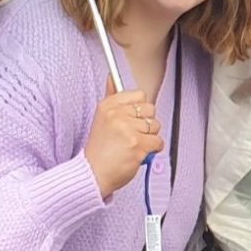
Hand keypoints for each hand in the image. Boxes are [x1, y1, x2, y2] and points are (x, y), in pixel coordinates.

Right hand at [84, 82, 162, 197]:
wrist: (92, 173)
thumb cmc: (99, 149)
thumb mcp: (101, 118)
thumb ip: (110, 96)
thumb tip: (112, 77)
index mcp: (108, 105)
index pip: (140, 95)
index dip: (140, 110)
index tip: (132, 119)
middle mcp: (117, 114)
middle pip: (151, 110)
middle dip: (146, 124)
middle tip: (132, 135)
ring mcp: (127, 129)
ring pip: (156, 126)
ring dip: (149, 138)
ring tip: (132, 145)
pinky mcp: (137, 144)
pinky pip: (158, 142)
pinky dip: (152, 150)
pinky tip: (138, 153)